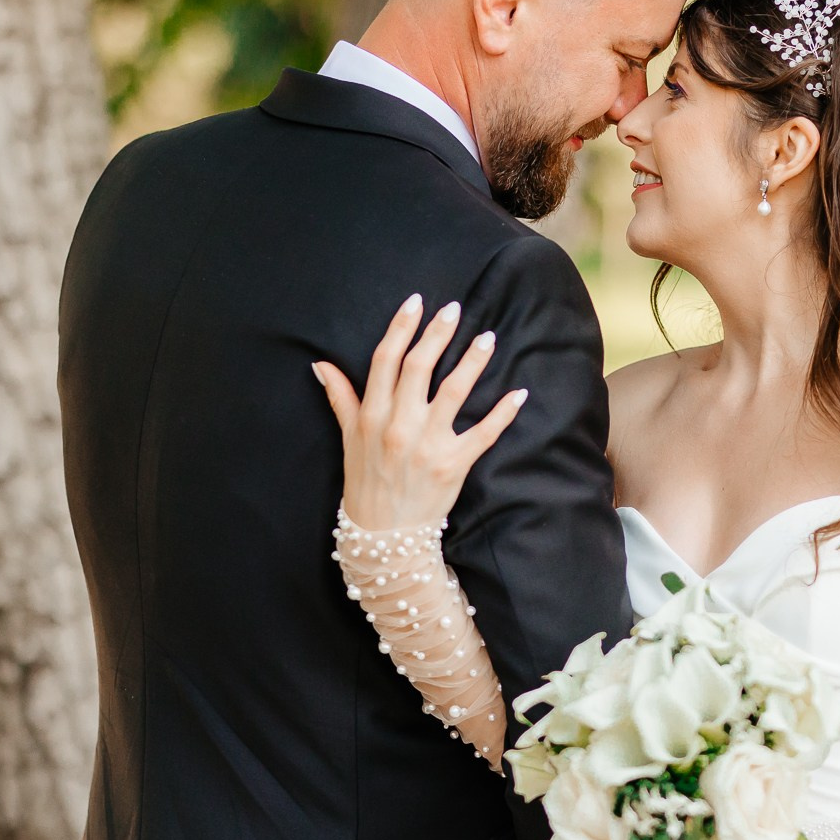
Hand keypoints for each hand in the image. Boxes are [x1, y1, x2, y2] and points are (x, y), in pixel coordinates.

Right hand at [312, 293, 526, 529]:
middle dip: (438, 334)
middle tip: (454, 309)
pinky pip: (484, 433)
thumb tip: (320, 364)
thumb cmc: (365, 482)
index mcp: (371, 416)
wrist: (383, 537)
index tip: (416, 303)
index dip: (401, 328)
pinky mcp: (453, 465)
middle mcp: (398, 426)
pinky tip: (519, 393)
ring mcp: (427, 446)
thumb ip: (340, 398)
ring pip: (454, 391)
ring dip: (473, 361)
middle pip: (419, 368)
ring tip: (487, 337)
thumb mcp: (348, 439)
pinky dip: (503, 413)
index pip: (385, 361)